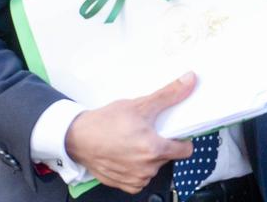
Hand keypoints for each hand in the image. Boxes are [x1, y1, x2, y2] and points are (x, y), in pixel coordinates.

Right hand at [64, 72, 196, 192]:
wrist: (76, 138)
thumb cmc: (104, 122)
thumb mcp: (138, 104)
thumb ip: (168, 95)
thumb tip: (189, 81)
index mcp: (154, 149)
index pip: (185, 150)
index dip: (181, 139)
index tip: (171, 133)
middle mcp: (147, 168)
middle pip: (167, 156)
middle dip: (160, 144)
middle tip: (144, 132)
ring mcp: (137, 179)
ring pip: (153, 167)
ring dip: (147, 157)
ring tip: (131, 142)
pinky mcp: (126, 185)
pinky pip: (140, 178)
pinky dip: (135, 168)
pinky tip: (124, 155)